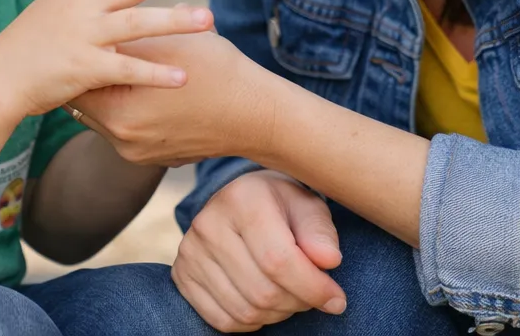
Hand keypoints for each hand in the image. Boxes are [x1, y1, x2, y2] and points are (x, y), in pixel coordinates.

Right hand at [0, 0, 212, 117]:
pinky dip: (156, 73)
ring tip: (210, 19)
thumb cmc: (25, 46)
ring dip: (175, 20)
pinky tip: (183, 77)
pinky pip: (127, 70)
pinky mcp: (83, 68)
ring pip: (136, 22)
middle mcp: (80, 6)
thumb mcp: (51, 10)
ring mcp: (82, 35)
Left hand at [69, 29, 266, 165]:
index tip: (81, 31)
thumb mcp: (165, 42)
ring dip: (111, 89)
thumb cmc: (215, 70)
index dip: (81, 52)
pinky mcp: (156, 157)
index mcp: (118, 113)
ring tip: (116, 60)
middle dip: (93, 71)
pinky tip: (143, 84)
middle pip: (88, 101)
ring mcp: (138, 153)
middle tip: (91, 43)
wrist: (258, 114)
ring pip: (107, 115)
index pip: (79, 80)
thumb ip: (126, 35)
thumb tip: (99, 21)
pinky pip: (129, 127)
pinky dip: (130, 105)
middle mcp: (122, 141)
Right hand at [172, 171, 345, 331]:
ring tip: (290, 295)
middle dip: (298, 302)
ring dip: (277, 314)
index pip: (278, 260)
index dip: (312, 288)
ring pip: (244, 311)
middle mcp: (209, 222)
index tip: (337, 299)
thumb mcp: (307, 205)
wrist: (241, 200)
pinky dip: (251, 322)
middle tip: (312, 294)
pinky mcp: (182, 274)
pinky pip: (223, 321)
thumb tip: (328, 261)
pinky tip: (264, 301)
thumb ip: (320, 231)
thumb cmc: (281, 205)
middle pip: (262, 291)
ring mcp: (190, 250)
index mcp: (242, 199)